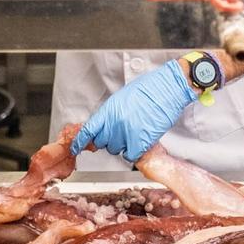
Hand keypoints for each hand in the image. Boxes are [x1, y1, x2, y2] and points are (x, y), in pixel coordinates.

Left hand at [72, 60, 195, 162]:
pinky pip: (130, 155)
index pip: (88, 130)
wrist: (168, 88)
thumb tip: (105, 126)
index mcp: (108, 110)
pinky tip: (140, 141)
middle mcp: (114, 123)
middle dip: (109, 139)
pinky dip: (134, 151)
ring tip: (135, 132)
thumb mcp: (122, 98)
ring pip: (116, 149)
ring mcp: (127, 133)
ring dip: (123, 144)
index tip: (76, 148)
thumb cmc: (149, 89)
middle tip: (121, 133)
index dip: (80, 142)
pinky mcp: (141, 141)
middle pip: (102, 142)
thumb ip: (111, 114)